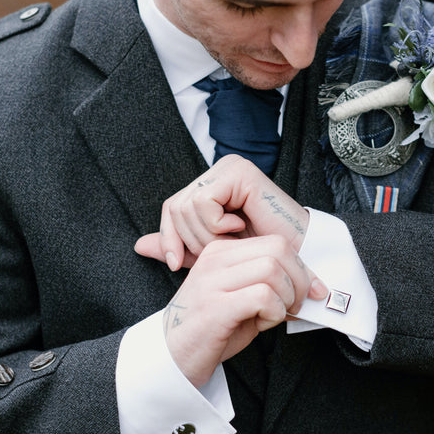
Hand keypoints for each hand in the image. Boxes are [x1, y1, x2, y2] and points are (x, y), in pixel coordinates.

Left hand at [135, 155, 310, 270]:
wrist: (294, 261)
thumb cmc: (259, 258)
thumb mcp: (208, 253)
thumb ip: (177, 246)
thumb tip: (139, 246)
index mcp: (211, 185)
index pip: (171, 208)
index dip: (168, 238)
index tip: (176, 266)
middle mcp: (219, 171)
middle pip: (175, 207)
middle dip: (192, 240)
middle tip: (219, 250)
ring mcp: (229, 168)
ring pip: (187, 206)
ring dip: (207, 235)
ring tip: (232, 240)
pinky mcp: (238, 172)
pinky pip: (203, 202)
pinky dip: (216, 224)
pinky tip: (238, 227)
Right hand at [159, 235, 326, 386]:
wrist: (173, 358)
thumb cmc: (212, 330)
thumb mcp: (241, 297)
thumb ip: (269, 284)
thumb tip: (312, 285)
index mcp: (220, 252)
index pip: (275, 242)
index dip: (301, 267)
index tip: (310, 291)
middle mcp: (214, 260)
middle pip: (277, 250)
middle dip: (299, 279)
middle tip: (296, 304)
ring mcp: (212, 282)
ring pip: (272, 270)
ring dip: (285, 298)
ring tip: (273, 315)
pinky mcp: (215, 308)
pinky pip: (263, 296)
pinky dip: (274, 312)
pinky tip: (261, 324)